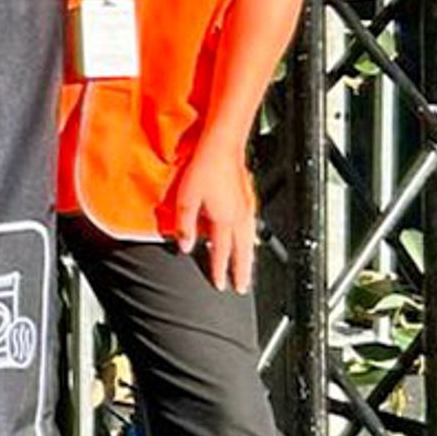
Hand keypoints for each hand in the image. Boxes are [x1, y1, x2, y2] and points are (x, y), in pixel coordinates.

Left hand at [163, 138, 261, 294]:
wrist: (222, 148)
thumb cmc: (204, 169)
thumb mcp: (185, 200)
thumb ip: (184, 226)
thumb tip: (184, 246)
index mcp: (223, 221)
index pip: (221, 253)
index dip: (220, 271)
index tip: (220, 285)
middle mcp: (238, 218)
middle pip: (243, 252)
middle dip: (242, 271)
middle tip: (242, 287)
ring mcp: (246, 209)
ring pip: (251, 241)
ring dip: (249, 258)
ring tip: (248, 269)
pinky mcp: (249, 200)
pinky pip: (253, 228)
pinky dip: (252, 240)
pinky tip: (250, 239)